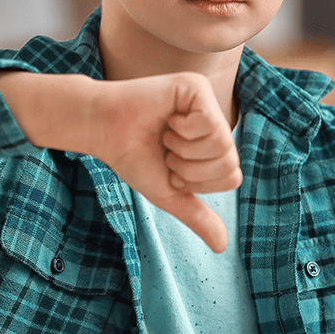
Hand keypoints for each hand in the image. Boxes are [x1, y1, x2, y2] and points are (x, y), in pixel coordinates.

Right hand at [0, 70, 240, 252]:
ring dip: (185, 149)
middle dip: (191, 168)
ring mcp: (207, 101)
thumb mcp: (169, 192)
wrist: (102, 130)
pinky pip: (208, 122)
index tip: (172, 168)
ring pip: (221, 143)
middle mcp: (216, 120)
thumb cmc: (133, 157)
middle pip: (230, 161)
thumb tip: (222, 247)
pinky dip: (183, 130)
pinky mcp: (196, 87)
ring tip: (166, 135)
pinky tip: (167, 119)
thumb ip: (196, 215)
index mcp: (213, 143)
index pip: (232, 176)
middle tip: (167, 151)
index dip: (198, 182)